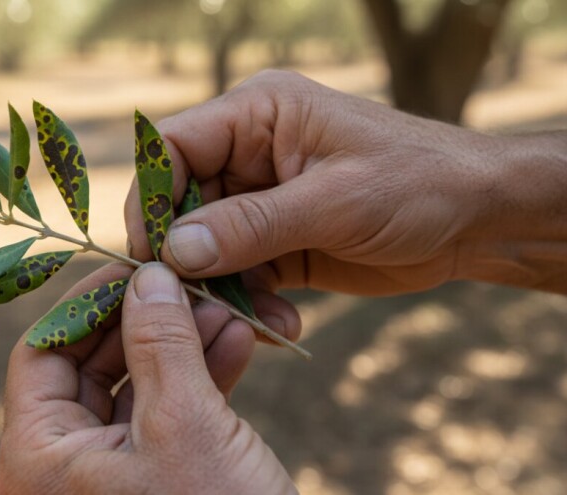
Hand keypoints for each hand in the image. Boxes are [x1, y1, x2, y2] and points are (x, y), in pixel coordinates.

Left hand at [0, 262, 295, 494]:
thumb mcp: (185, 424)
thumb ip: (161, 342)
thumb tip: (147, 275)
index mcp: (38, 458)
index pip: (43, 352)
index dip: (87, 301)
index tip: (134, 263)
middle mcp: (61, 469)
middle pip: (91, 366)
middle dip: (148, 321)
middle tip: (192, 282)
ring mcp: (107, 479)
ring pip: (136, 388)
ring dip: (182, 345)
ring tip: (227, 310)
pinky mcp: (152, 484)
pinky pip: (164, 418)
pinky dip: (199, 381)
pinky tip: (238, 346)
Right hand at [125, 70, 566, 294]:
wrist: (478, 220)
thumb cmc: (417, 184)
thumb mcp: (333, 201)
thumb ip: (250, 225)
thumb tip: (175, 251)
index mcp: (257, 115)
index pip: (172, 147)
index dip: (151, 198)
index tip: (152, 255)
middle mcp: (248, 154)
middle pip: (180, 204)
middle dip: (187, 257)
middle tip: (198, 303)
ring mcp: (260, 201)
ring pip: (206, 248)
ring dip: (223, 290)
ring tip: (256, 322)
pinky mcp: (275, 242)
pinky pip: (239, 275)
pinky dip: (250, 304)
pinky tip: (281, 325)